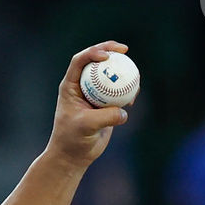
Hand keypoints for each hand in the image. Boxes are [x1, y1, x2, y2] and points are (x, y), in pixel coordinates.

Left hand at [44, 40, 133, 169]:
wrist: (74, 155)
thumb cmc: (73, 139)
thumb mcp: (86, 126)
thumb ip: (105, 117)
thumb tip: (124, 111)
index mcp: (70, 86)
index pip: (80, 61)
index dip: (93, 52)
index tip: (106, 56)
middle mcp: (82, 86)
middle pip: (97, 62)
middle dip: (110, 51)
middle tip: (124, 50)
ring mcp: (95, 94)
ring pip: (111, 76)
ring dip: (123, 72)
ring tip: (134, 75)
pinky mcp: (106, 104)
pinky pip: (120, 92)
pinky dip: (127, 91)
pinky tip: (133, 97)